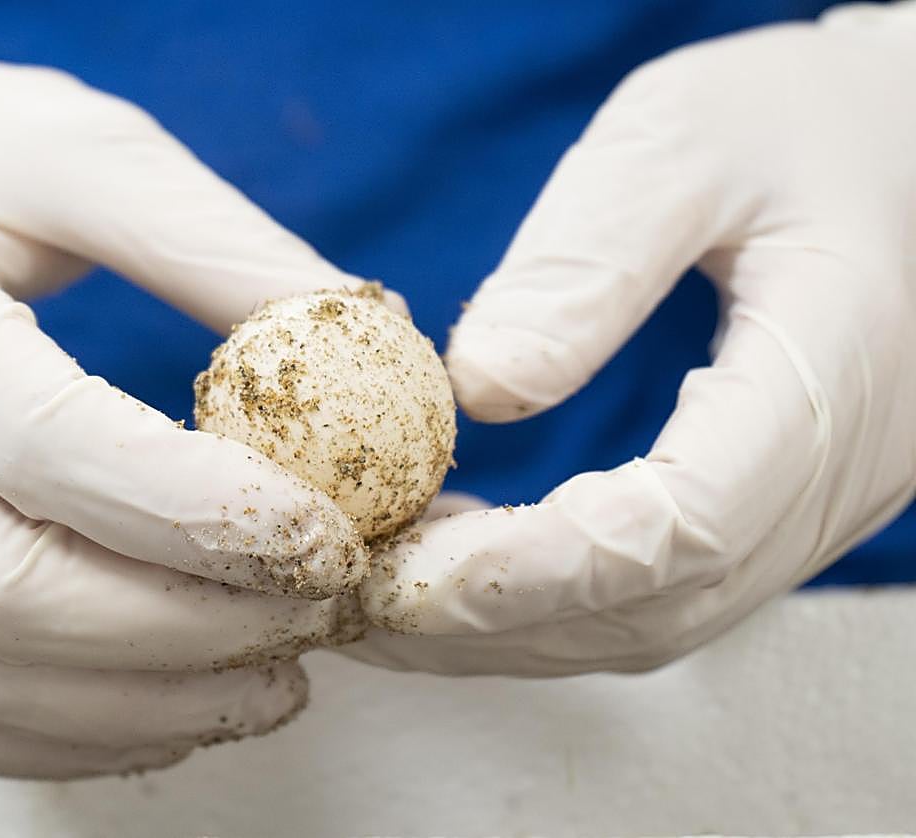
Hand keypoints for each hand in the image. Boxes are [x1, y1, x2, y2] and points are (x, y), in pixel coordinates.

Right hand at [0, 21, 372, 775]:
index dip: (198, 508)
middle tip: (323, 606)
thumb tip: (372, 343)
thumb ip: (217, 250)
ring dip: (147, 702)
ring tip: (281, 672)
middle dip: (193, 625)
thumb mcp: (86, 156)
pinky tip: (183, 697)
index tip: (329, 532)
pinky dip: (76, 732)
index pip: (45, 446)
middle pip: (6, 597)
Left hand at [350, 4, 915, 675]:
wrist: (898, 144)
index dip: (536, 568)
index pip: (682, 528)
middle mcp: (833, 474)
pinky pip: (655, 593)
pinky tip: (461, 561)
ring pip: (650, 621)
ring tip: (386, 587)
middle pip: (654, 605)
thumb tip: (478, 388)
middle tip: (361, 593)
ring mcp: (807, 506)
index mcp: (830, 369)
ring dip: (508, 626)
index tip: (403, 570)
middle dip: (493, 619)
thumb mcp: (687, 141)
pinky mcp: (768, 507)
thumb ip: (592, 259)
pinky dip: (546, 599)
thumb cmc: (797, 123)